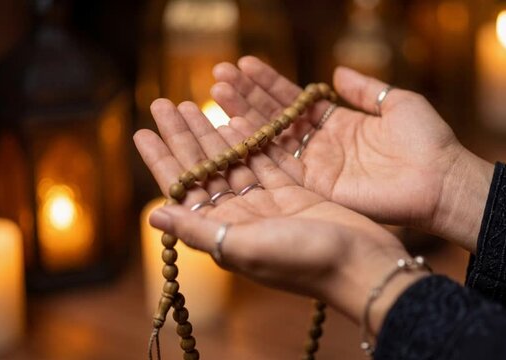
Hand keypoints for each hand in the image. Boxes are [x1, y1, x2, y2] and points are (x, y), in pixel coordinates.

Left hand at [133, 99, 427, 333]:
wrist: (363, 266)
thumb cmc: (307, 263)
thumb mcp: (246, 248)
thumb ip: (200, 230)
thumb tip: (152, 215)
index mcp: (226, 231)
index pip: (185, 189)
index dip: (163, 159)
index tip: (142, 130)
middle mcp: (244, 216)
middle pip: (206, 169)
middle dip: (185, 136)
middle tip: (165, 103)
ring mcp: (270, 204)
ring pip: (234, 161)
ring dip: (213, 132)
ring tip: (193, 104)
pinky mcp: (296, 193)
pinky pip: (266, 161)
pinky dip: (251, 140)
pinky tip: (236, 118)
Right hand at [211, 56, 493, 251]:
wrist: (442, 180)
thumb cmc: (428, 141)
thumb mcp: (397, 103)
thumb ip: (365, 90)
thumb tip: (337, 73)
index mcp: (339, 124)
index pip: (295, 100)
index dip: (270, 83)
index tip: (244, 64)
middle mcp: (322, 145)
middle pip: (277, 117)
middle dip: (248, 96)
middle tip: (220, 75)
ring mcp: (317, 167)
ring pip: (273, 138)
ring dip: (245, 116)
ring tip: (219, 91)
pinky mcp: (318, 188)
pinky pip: (282, 165)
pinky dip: (258, 147)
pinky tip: (233, 127)